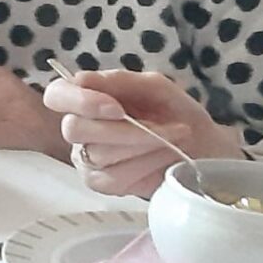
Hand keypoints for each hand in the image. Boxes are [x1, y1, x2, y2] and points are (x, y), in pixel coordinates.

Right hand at [43, 67, 237, 196]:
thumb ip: (121, 81)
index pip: (57, 95)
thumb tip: (82, 79)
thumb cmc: (176, 113)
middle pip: (75, 129)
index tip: (116, 107)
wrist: (205, 145)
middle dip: (124, 130)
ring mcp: (86, 159)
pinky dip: (145, 165)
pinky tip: (165, 156)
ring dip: (144, 146)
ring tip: (174, 138)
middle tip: (163, 127)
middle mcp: (79, 129)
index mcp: (85, 98)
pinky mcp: (102, 184)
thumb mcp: (157, 87)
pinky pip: (113, 178)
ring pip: (98, 155)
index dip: (79, 101)